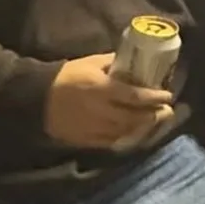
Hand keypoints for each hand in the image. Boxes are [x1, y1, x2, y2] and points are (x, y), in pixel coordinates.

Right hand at [43, 53, 174, 149]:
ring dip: (144, 128)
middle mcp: (100, 111)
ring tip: (155, 122)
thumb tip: (135, 62)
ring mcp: (93, 128)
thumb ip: (114, 63)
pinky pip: (112, 142)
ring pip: (126, 132)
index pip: (135, 96)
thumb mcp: (91, 63)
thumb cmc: (66, 76)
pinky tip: (136, 132)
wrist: (36, 98)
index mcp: (101, 89)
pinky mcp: (86, 140)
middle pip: (134, 117)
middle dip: (154, 116)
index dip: (154, 98)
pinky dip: (127, 138)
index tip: (167, 96)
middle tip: (167, 111)